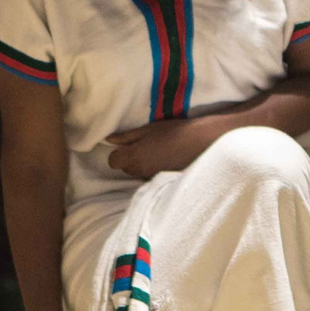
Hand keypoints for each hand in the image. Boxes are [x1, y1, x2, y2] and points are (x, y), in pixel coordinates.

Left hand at [105, 116, 219, 179]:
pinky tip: (164, 158)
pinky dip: (152, 168)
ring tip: (156, 151)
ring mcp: (151, 177)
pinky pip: (149, 176)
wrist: (200, 142)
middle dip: (130, 158)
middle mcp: (140, 170)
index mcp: (134, 156)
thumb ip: (127, 136)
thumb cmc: (174, 131)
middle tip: (144, 145)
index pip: (113, 161)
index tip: (128, 145)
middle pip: (125, 168)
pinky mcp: (162, 180)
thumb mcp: (148, 129)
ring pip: (137, 172)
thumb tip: (109, 140)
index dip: (118, 152)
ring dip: (141, 164)